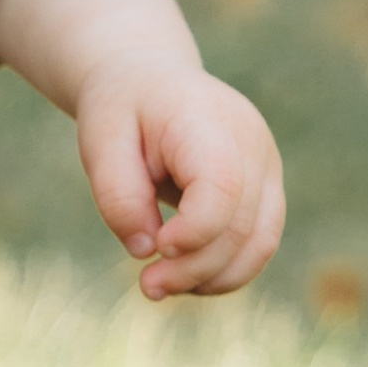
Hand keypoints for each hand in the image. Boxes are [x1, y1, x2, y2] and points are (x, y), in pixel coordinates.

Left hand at [75, 54, 284, 299]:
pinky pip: (259, 243)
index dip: (196, 231)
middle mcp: (251, 143)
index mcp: (208, 120)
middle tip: (147, 286)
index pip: (223, 187)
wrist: (149, 80)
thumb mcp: (100, 139)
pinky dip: (225, 270)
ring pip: (260, 242)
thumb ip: (117, 193)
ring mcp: (267, 167)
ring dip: (213, 278)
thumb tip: (144, 249)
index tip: (156, 248)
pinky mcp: (266, 190)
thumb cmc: (122, 109)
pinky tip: (185, 278)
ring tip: (161, 286)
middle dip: (194, 268)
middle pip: (241, 225)